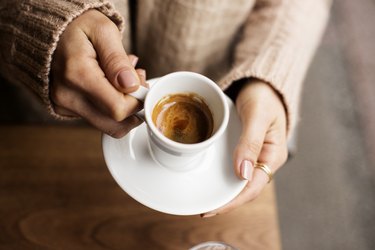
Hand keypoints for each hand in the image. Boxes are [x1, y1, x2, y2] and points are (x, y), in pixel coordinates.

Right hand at [50, 10, 146, 137]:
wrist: (50, 31)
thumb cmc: (78, 27)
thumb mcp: (103, 31)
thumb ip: (118, 60)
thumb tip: (131, 86)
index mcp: (77, 75)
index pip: (118, 109)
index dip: (137, 101)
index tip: (141, 82)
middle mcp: (67, 96)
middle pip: (114, 124)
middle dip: (133, 107)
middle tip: (135, 81)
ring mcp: (64, 106)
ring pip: (107, 124)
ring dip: (123, 107)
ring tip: (123, 80)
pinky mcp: (66, 110)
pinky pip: (98, 118)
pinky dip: (110, 105)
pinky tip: (110, 84)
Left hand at [202, 79, 287, 216]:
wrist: (261, 82)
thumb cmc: (264, 95)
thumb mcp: (257, 115)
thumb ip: (250, 142)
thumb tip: (242, 174)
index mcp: (272, 155)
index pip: (252, 187)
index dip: (232, 201)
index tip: (211, 209)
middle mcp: (263, 159)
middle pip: (244, 188)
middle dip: (224, 201)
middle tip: (202, 209)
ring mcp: (253, 155)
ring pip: (237, 180)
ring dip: (222, 190)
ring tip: (202, 198)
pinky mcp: (243, 148)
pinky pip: (233, 166)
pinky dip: (221, 175)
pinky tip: (208, 177)